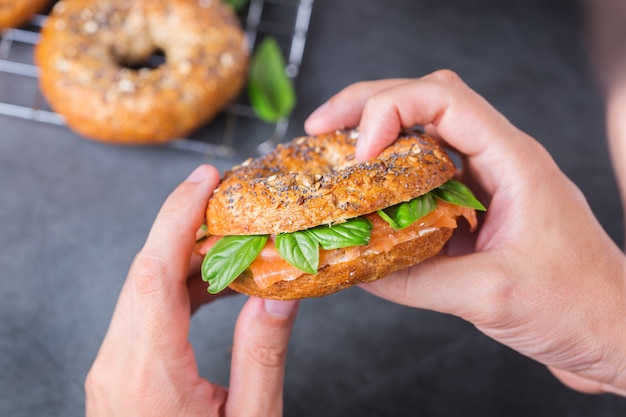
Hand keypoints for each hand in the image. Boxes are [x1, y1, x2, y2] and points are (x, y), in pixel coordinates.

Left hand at [85, 165, 298, 415]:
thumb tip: (278, 296)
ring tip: (232, 236)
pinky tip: (215, 283)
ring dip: (186, 256)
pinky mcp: (120, 373)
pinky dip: (180, 287)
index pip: (155, 273)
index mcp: (147, 373)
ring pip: (144, 289)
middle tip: (229, 197)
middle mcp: (117, 362)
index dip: (178, 217)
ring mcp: (113, 367)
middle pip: (146, 271)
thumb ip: (261, 358)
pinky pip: (146, 312)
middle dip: (185, 224)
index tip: (205, 179)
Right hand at [305, 71, 625, 395]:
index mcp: (513, 162)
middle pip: (428, 101)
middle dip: (369, 106)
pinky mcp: (477, 210)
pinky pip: (426, 180)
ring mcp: (487, 184)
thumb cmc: (579, 307)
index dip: (392, 111)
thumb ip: (417, 280)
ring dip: (377, 140)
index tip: (360, 152)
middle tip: (323, 129)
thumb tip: (356, 268)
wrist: (613, 333)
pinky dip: (390, 183)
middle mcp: (499, 161)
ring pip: (425, 136)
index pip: (445, 101)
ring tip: (334, 157)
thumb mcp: (490, 295)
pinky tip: (365, 202)